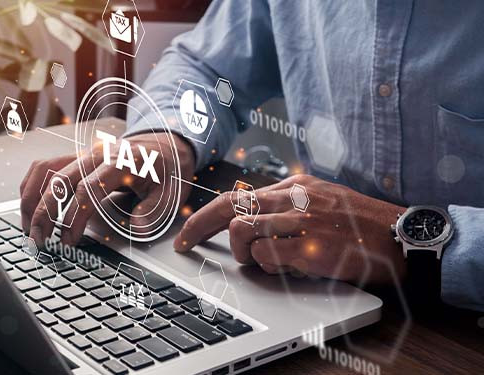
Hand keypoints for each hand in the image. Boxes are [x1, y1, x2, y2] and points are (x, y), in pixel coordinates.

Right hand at [20, 132, 194, 246]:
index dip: (75, 217)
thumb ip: (154, 209)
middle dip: (44, 212)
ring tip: (28, 228)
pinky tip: (29, 206)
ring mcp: (83, 154)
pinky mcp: (76, 157)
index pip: (88, 189)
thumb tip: (137, 228)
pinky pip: (45, 166)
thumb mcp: (172, 191)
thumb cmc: (166, 169)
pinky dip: (31, 185)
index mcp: (120, 162)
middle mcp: (96, 155)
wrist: (165, 144)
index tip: (69, 240)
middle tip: (39, 240)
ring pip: (45, 170)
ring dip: (31, 199)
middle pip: (59, 179)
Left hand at [174, 174, 406, 284]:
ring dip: (244, 252)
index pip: (236, 195)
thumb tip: (251, 221)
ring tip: (263, 261)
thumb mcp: (322, 200)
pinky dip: (267, 265)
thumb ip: (287, 205)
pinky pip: (267, 256)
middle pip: (229, 208)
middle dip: (199, 227)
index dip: (206, 215)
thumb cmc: (361, 223)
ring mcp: (302, 221)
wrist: (402, 237)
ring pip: (244, 231)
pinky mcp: (312, 248)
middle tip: (185, 244)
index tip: (188, 231)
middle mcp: (295, 198)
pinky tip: (286, 267)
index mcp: (295, 186)